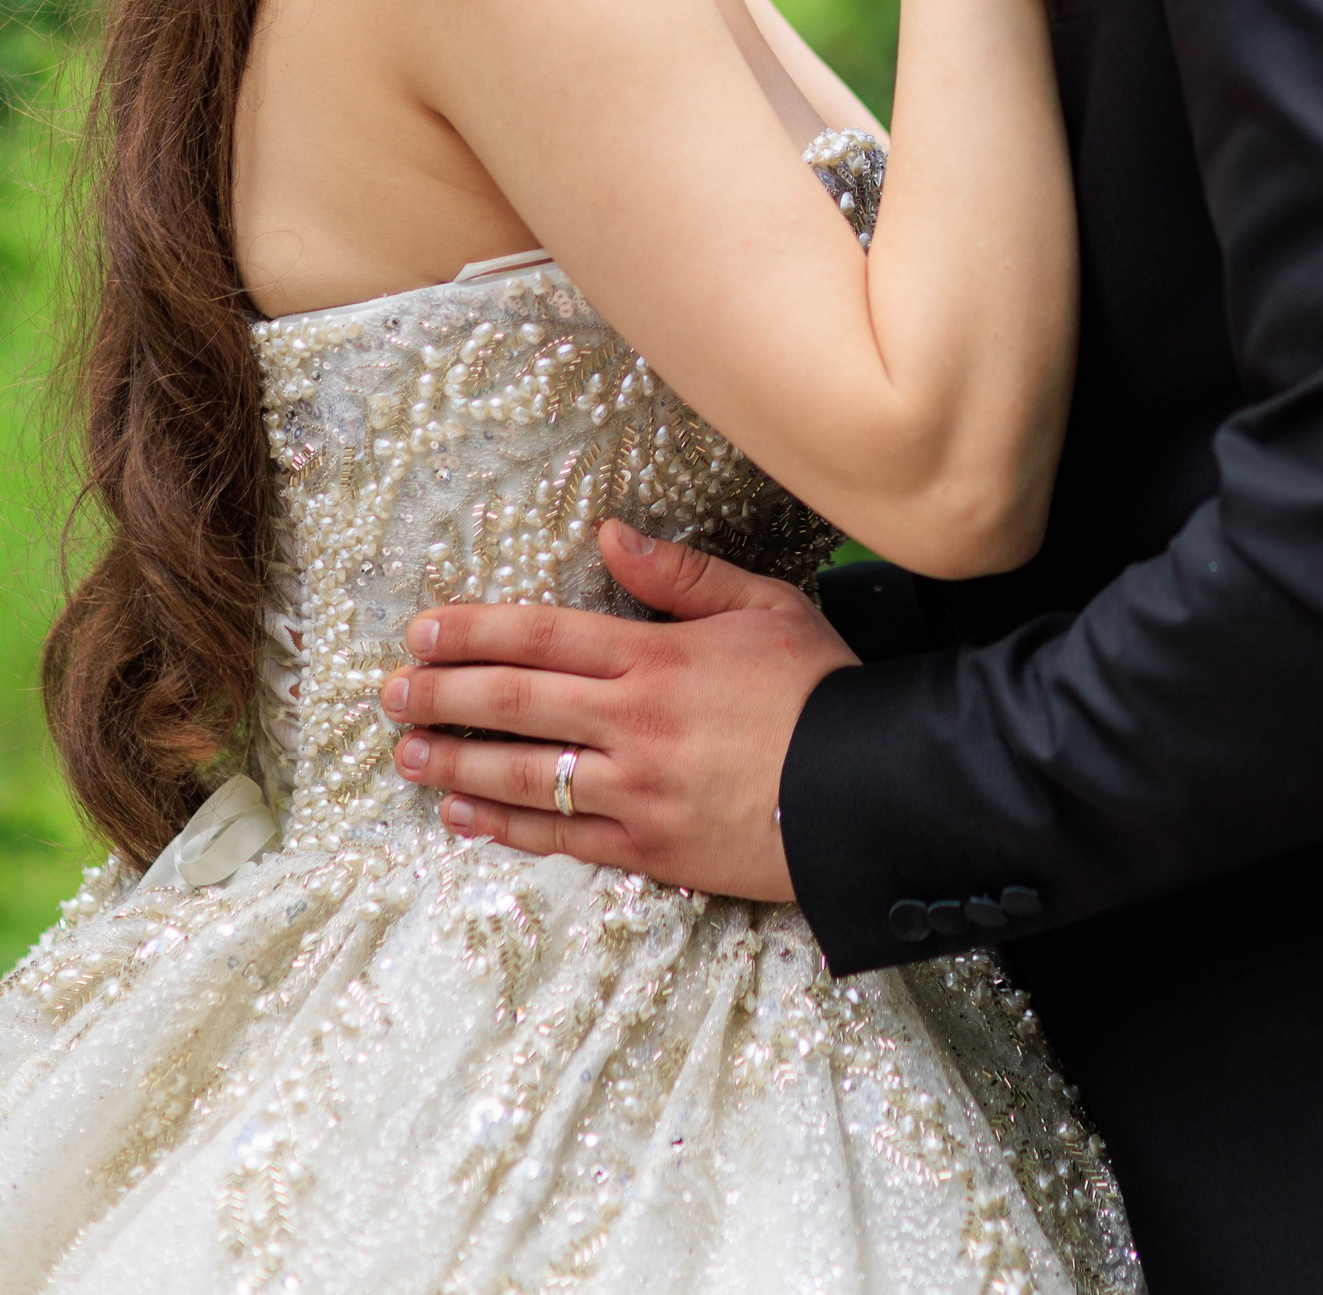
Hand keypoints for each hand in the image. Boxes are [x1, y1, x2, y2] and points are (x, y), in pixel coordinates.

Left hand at [380, 518, 857, 897]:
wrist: (871, 789)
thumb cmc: (822, 689)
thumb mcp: (763, 605)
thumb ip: (681, 573)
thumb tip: (610, 534)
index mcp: (657, 656)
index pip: (540, 636)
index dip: (471, 631)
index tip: (421, 630)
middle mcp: (634, 722)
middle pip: (514, 702)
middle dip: (442, 695)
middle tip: (389, 693)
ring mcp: (637, 791)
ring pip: (523, 775)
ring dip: (454, 762)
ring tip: (407, 754)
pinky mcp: (650, 850)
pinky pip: (560, 839)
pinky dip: (503, 827)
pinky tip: (462, 816)